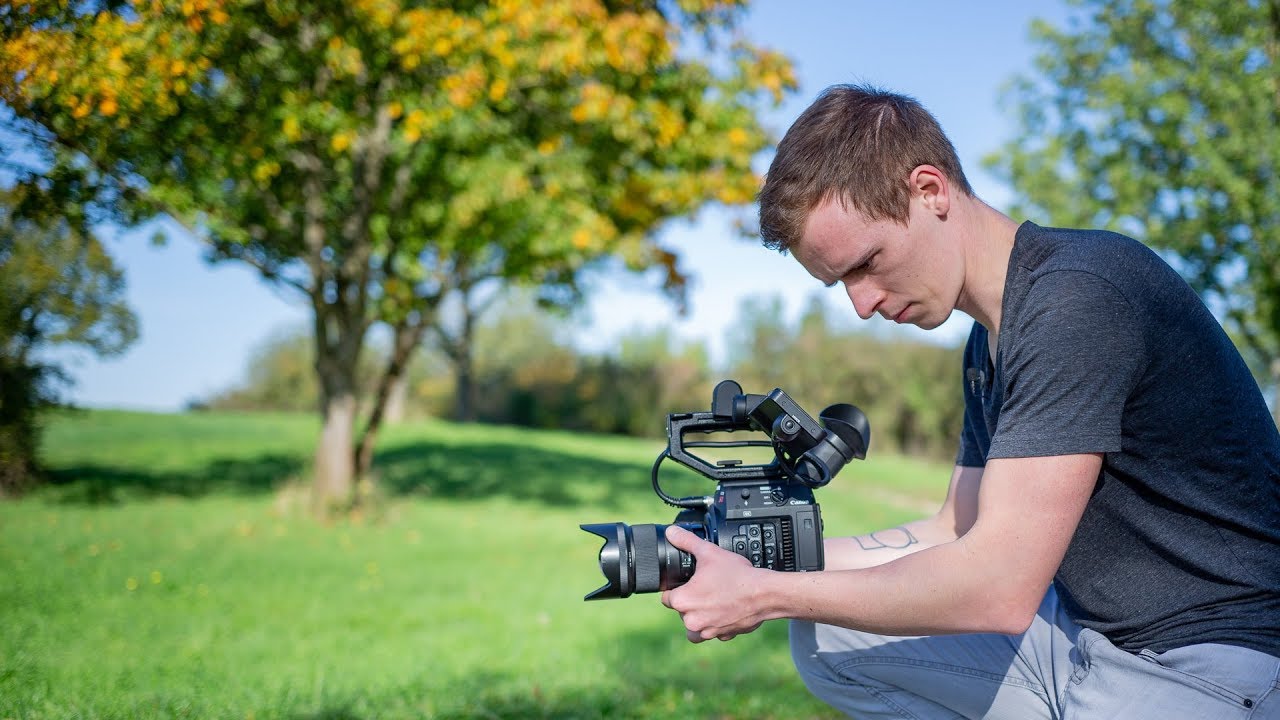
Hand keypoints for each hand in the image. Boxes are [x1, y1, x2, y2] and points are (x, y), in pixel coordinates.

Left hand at [659, 525, 768, 642]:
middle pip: (681, 612)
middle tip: (705, 588)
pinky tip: (725, 610)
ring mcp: (708, 631)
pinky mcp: (724, 635)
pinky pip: (714, 632)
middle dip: (690, 601)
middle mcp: (692, 620)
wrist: (765, 594)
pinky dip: (717, 624)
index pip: (666, 597)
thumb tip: (671, 533)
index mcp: (683, 601)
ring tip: (712, 602)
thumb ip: (686, 541)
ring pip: (694, 628)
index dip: (675, 588)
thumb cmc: (738, 576)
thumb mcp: (709, 552)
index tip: (686, 583)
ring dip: (700, 618)